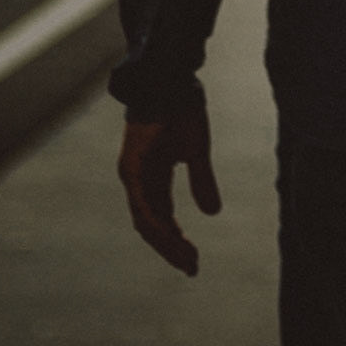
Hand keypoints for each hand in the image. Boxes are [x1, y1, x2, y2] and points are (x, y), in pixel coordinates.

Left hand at [117, 100, 221, 275]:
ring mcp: (133, 175)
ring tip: (187, 259)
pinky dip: (158, 223)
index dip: (175, 241)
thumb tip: (212, 213)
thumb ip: (201, 181)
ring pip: (147, 220)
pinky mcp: (133, 167)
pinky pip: (144, 203)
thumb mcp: (197, 149)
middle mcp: (137, 180)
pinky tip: (173, 236)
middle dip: (172, 248)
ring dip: (167, 242)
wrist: (170, 77)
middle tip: (192, 268)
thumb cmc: (182, 108)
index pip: (160, 218)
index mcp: (151, 177)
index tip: (193, 260)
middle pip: (151, 225)